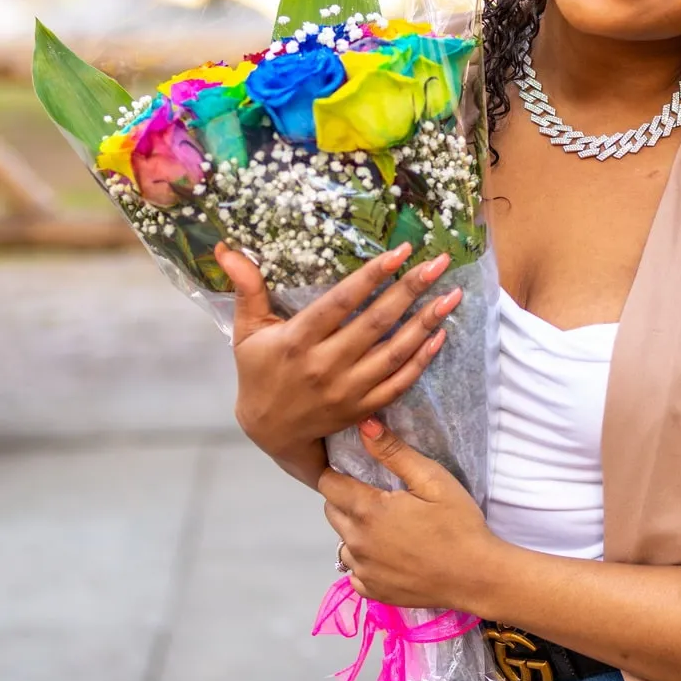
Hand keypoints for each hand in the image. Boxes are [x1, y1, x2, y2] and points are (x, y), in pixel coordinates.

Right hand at [217, 242, 461, 487]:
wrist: (270, 431)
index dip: (372, 276)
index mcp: (297, 341)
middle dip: (410, 291)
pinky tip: (441, 335)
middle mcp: (325, 365)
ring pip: (394, 353)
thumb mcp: (247, 332)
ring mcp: (348, 390)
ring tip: (451, 296)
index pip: (340, 303)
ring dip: (426, 323)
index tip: (401, 252)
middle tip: (439, 264)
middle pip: (375, 324)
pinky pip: (399, 383)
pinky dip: (422, 360)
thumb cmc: (259, 372)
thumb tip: (228, 249)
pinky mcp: (364, 407)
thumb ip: (247, 289)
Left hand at [322, 419, 505, 611]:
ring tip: (386, 528)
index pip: (327, 485)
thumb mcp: (432, 480)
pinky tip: (390, 555)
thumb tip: (363, 424)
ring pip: (343, 542)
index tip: (355, 470)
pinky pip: (354, 572)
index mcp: (367, 510)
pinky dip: (365, 562)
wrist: (477, 576)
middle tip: (378, 496)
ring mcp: (363, 571)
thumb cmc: (458, 523)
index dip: (337, 473)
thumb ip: (394, 452)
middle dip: (345, 499)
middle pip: (331, 512)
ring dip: (355, 532)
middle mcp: (356, 542)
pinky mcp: (372, 592)